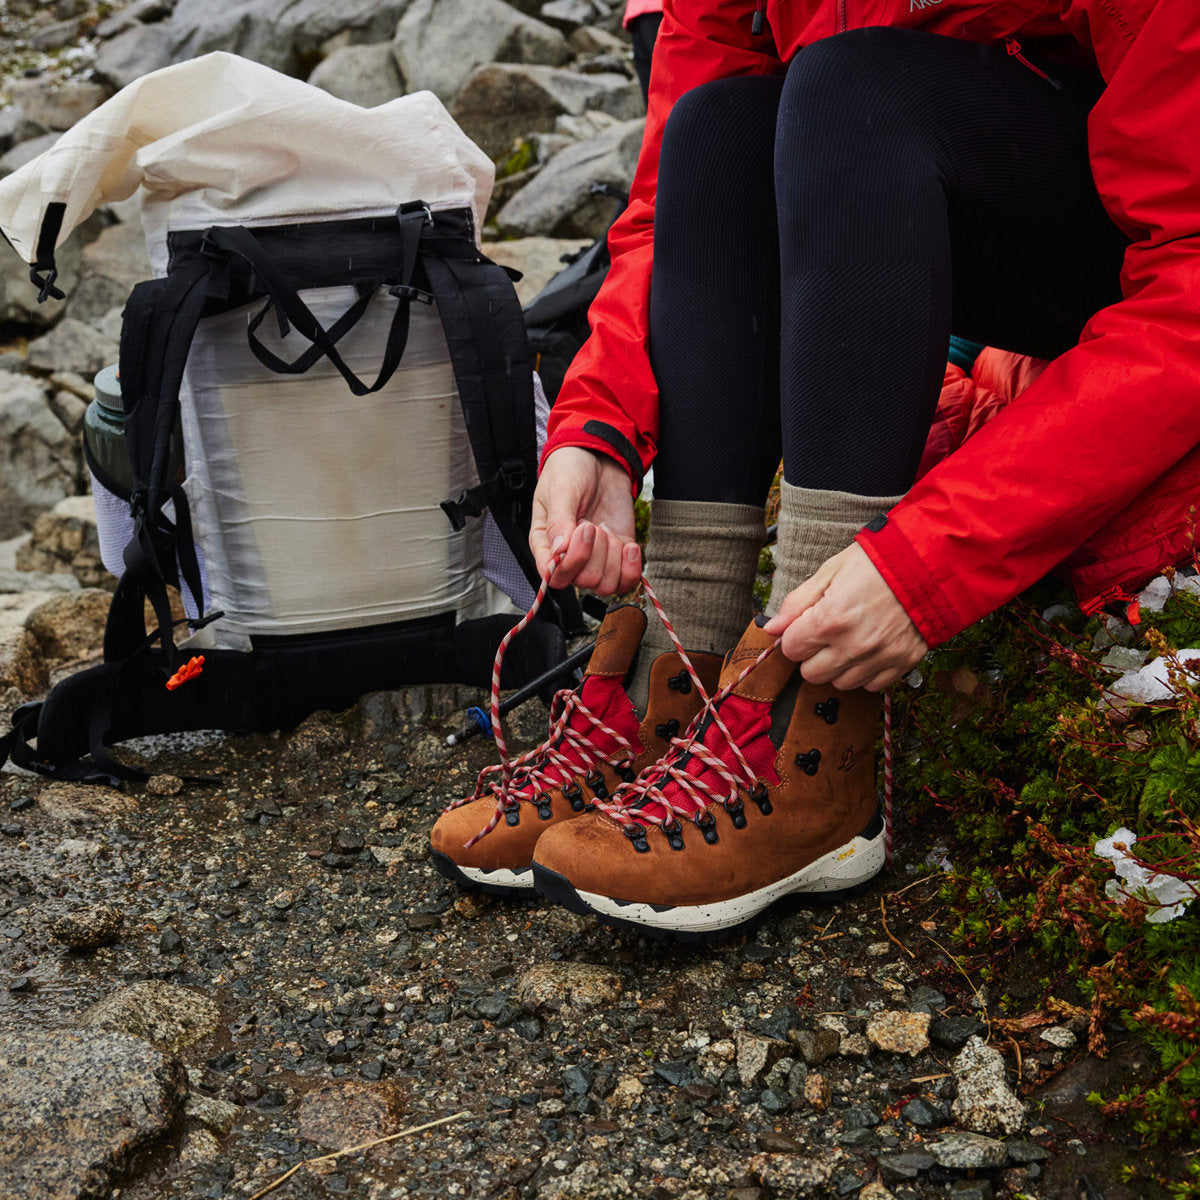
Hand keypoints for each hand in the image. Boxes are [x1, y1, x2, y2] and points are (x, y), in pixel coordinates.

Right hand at [530, 447, 641, 593]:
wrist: (598, 456)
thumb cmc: (570, 469)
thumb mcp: (560, 489)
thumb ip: (559, 520)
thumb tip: (559, 551)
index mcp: (546, 544)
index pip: (554, 576)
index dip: (571, 563)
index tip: (583, 530)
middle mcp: (569, 556)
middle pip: (584, 581)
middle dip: (596, 553)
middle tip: (594, 524)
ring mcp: (595, 558)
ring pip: (605, 585)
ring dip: (613, 559)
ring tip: (608, 531)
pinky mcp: (618, 554)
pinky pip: (626, 580)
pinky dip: (631, 567)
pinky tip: (629, 546)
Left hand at [762, 543, 927, 690]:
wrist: (932, 561)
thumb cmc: (879, 560)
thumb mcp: (831, 571)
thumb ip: (797, 602)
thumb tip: (772, 627)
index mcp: (831, 619)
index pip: (792, 650)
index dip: (795, 637)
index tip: (804, 627)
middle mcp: (854, 644)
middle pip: (812, 674)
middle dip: (812, 655)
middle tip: (825, 634)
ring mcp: (881, 656)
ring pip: (840, 683)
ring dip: (838, 666)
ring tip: (849, 639)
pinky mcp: (903, 662)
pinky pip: (872, 685)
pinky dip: (866, 671)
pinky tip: (869, 648)